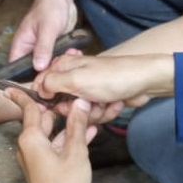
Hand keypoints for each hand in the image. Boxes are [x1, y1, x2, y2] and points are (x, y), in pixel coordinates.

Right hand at [8, 0, 77, 70]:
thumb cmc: (49, 7)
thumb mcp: (47, 28)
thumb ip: (42, 48)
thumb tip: (38, 67)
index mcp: (21, 45)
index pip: (16, 67)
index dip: (24, 77)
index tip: (38, 84)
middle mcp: (30, 49)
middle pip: (33, 70)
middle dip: (46, 72)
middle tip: (59, 72)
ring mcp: (43, 50)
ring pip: (48, 65)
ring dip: (58, 66)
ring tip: (68, 61)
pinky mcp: (54, 48)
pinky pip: (57, 59)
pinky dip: (65, 59)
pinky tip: (73, 55)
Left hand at [8, 89, 96, 182]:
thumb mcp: (76, 152)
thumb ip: (78, 125)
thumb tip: (80, 104)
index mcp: (31, 138)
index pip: (28, 109)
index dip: (23, 96)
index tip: (11, 87)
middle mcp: (29, 147)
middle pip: (42, 121)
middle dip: (58, 111)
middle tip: (75, 99)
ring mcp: (36, 159)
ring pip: (51, 135)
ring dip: (68, 127)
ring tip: (88, 116)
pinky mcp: (44, 169)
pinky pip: (55, 148)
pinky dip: (68, 141)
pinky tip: (87, 135)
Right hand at [34, 52, 173, 107]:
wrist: (145, 82)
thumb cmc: (112, 77)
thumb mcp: (76, 79)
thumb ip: (51, 83)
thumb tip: (37, 90)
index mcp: (64, 67)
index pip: (41, 85)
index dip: (46, 99)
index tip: (54, 106)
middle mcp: (73, 77)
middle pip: (61, 104)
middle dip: (76, 110)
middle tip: (88, 102)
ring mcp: (88, 90)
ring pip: (79, 113)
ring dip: (94, 113)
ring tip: (106, 102)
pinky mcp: (101, 100)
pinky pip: (94, 116)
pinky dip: (106, 113)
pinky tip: (115, 104)